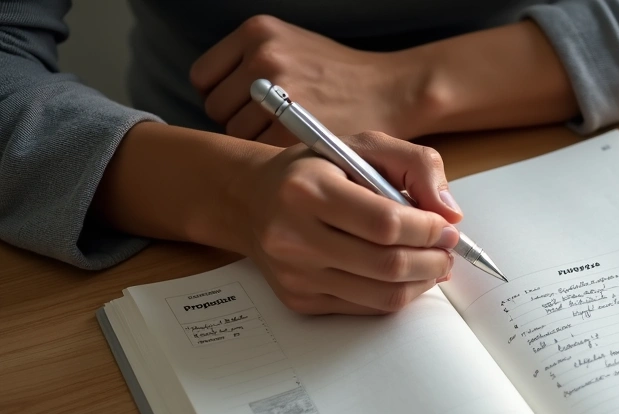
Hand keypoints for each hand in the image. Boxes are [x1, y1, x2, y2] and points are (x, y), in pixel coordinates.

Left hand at [189, 15, 420, 145]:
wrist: (392, 91)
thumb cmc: (343, 77)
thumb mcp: (294, 45)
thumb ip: (252, 60)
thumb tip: (214, 92)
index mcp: (258, 32)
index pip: (204, 77)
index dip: (224, 97)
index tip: (247, 108)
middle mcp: (262, 55)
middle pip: (215, 107)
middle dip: (238, 120)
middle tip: (270, 126)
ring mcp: (276, 91)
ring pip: (233, 131)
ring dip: (254, 140)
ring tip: (285, 137)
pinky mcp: (289, 126)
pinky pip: (255, 149)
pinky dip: (271, 154)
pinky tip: (293, 148)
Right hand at [227, 131, 463, 314]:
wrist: (253, 200)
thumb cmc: (315, 170)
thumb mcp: (364, 147)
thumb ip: (416, 165)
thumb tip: (449, 211)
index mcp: (307, 189)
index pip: (385, 223)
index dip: (428, 230)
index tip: (448, 227)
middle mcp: (294, 236)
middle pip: (387, 264)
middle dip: (433, 259)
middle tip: (449, 249)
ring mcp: (294, 274)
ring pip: (382, 294)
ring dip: (422, 281)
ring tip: (434, 262)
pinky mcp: (299, 299)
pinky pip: (366, 308)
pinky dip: (397, 294)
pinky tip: (405, 274)